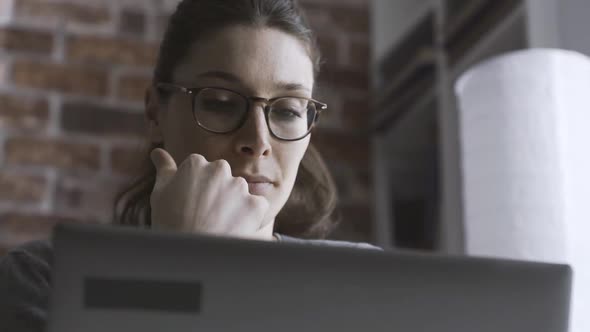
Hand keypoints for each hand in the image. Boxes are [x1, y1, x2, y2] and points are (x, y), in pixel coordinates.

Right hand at [149, 148, 270, 239]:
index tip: (192, 204)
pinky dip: (250, 217)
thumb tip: (157, 152)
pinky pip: (257, 207)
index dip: (197, 189)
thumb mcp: (160, 193)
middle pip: (223, 177)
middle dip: (218, 192)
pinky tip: (234, 228)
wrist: (189, 256)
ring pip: (240, 192)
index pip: (202, 169)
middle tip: (206, 215)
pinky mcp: (255, 204)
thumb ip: (164, 169)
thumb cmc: (170, 224)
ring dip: (234, 204)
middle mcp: (220, 169)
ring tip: (218, 224)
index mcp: (196, 163)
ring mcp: (239, 187)